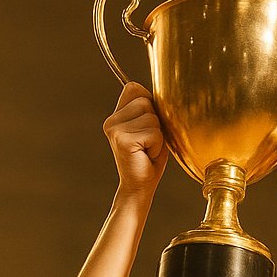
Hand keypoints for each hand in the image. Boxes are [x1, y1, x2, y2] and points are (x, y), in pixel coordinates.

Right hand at [103, 82, 167, 198]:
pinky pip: (153, 133)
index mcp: (116, 115)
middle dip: (155, 123)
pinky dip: (157, 146)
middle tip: (148, 143)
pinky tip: (147, 156)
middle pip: (146, 101)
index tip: (145, 129)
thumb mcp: (150, 128)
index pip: (134, 88)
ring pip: (152, 117)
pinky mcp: (123, 140)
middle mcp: (112, 120)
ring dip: (157, 136)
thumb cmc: (149, 159)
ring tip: (147, 150)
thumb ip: (150, 109)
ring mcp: (115, 129)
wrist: (140, 188)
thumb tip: (164, 89)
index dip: (149, 106)